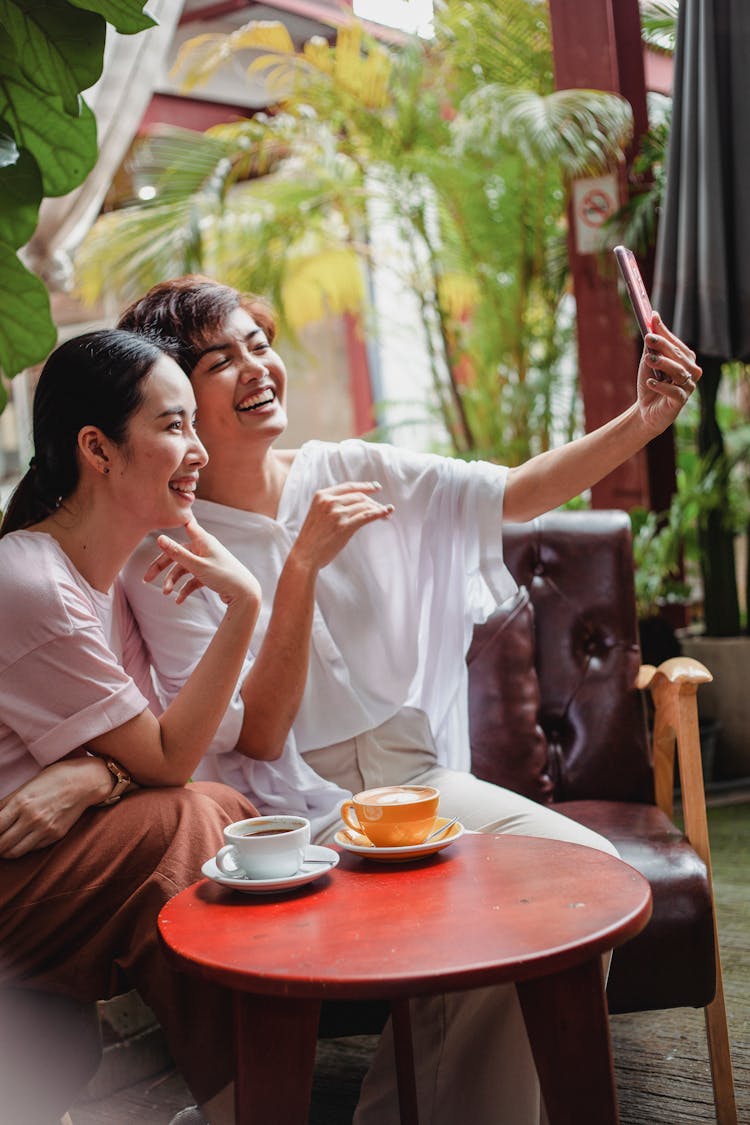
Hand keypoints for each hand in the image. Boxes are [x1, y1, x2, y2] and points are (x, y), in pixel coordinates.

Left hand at [0, 758, 110, 857]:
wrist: (85, 782)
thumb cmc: (55, 778)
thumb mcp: (27, 786)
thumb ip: (7, 802)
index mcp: (22, 802)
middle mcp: (32, 818)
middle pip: (1, 844)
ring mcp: (44, 829)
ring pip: (14, 852)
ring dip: (5, 851)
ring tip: (4, 845)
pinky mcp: (55, 835)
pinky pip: (31, 849)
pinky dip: (22, 848)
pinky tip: (21, 841)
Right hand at [142, 515, 261, 605]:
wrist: (245, 595)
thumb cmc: (224, 576)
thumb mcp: (197, 565)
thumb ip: (177, 553)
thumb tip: (159, 538)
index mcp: (202, 541)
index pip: (186, 525)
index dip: (176, 520)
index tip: (162, 513)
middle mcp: (204, 548)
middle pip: (177, 553)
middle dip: (161, 566)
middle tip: (146, 579)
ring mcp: (206, 561)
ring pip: (183, 568)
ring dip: (173, 581)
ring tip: (166, 593)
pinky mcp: (209, 574)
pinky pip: (192, 580)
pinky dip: (184, 589)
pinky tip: (179, 600)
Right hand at [291, 481, 393, 572]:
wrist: (304, 556)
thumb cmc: (311, 539)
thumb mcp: (317, 514)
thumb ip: (330, 505)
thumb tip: (354, 504)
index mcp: (322, 496)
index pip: (349, 487)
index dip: (365, 486)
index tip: (376, 488)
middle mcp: (329, 502)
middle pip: (359, 496)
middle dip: (373, 501)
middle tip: (382, 507)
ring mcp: (337, 514)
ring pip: (365, 505)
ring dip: (378, 508)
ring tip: (386, 514)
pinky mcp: (344, 526)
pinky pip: (367, 516)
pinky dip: (380, 513)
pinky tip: (387, 513)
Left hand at [636, 312, 701, 434]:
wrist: (646, 410)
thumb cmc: (651, 383)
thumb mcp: (648, 362)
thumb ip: (652, 344)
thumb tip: (653, 318)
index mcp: (686, 359)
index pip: (677, 344)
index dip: (665, 333)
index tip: (652, 320)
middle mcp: (691, 372)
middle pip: (679, 356)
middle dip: (663, 346)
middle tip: (648, 338)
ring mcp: (688, 387)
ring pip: (679, 372)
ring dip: (663, 364)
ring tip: (647, 359)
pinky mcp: (680, 402)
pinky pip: (675, 391)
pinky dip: (662, 386)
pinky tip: (650, 382)